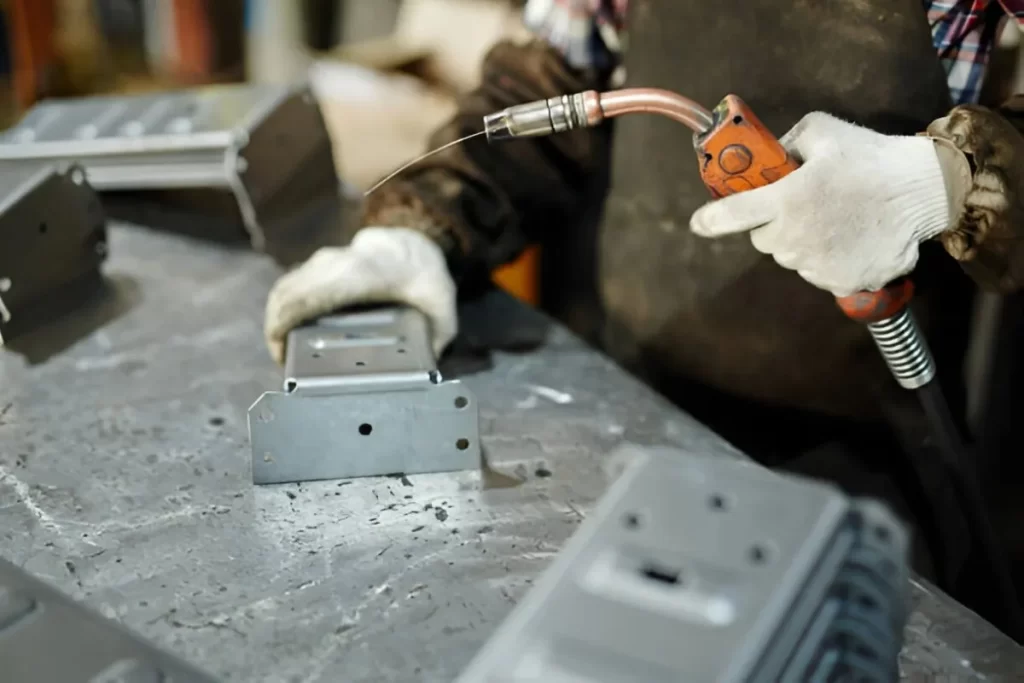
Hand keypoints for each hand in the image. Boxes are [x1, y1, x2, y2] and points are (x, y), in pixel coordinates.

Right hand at [264, 227, 456, 363]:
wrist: (415, 244)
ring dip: (276, 320)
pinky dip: (283, 311)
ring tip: (284, 354)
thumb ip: (433, 341)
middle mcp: (337, 262)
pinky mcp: (318, 266)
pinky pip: (290, 286)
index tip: (283, 354)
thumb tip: (423, 371)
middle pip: (288, 292)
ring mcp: (325, 261)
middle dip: (276, 329)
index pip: (311, 294)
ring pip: (284, 287)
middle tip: (283, 363)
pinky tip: (289, 336)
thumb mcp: (441, 310)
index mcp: (363, 273)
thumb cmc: (425, 279)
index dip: (287, 323)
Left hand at [690, 112, 970, 296]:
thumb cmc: (871, 157)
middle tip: (806, 205)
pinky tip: (853, 237)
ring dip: (804, 242)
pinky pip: (820, 274)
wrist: (925, 190)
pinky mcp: (841, 282)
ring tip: (838, 219)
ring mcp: (817, 265)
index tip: (700, 222)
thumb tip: (763, 157)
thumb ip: (784, 145)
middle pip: (764, 240)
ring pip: (792, 258)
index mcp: (786, 200)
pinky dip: (831, 260)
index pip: (731, 215)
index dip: (711, 220)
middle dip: (775, 224)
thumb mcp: (822, 132)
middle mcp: (796, 238)